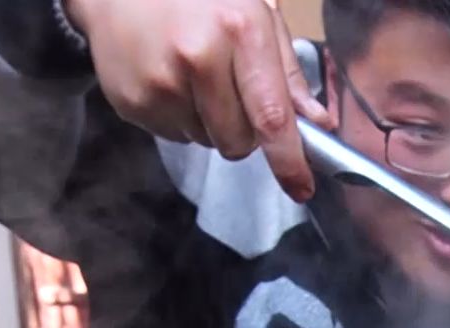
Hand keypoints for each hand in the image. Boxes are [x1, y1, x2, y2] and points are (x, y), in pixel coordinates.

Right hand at [63, 0, 330, 200]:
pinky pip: (173, 136)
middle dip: (244, 132)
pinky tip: (168, 79)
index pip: (271, 115)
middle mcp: (198, 58)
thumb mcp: (254, 14)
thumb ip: (287, 72)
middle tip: (232, 94)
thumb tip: (317, 123)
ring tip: (193, 78)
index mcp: (238, 31)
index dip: (289, 160)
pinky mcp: (131, 102)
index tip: (302, 188)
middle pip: (238, 142)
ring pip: (205, 141)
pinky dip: (179, 118)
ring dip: (209, 123)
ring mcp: (159, 83)